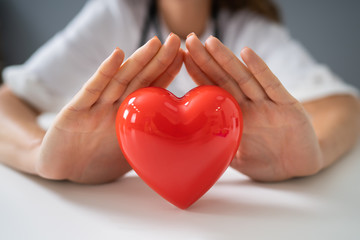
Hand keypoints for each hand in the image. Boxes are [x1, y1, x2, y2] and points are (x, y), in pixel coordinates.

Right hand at [36, 34, 182, 183]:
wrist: (60, 170)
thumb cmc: (95, 164)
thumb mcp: (127, 155)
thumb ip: (147, 146)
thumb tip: (178, 147)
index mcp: (128, 117)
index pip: (151, 90)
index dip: (167, 73)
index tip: (185, 57)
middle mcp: (114, 106)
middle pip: (140, 79)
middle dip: (158, 60)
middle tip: (175, 40)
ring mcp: (96, 106)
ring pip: (120, 80)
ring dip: (138, 61)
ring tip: (154, 43)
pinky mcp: (76, 110)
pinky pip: (93, 89)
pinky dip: (105, 72)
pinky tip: (118, 55)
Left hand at [185, 34, 322, 180]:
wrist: (300, 170)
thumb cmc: (266, 163)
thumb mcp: (234, 157)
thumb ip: (216, 148)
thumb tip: (188, 148)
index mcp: (236, 114)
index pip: (214, 89)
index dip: (198, 73)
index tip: (182, 57)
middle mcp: (250, 104)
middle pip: (225, 77)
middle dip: (207, 59)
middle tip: (190, 40)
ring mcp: (268, 103)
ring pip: (244, 77)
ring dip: (227, 59)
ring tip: (211, 42)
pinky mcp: (288, 105)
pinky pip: (272, 85)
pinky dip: (259, 69)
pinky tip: (246, 54)